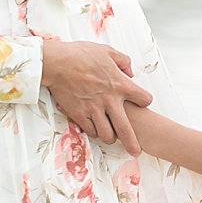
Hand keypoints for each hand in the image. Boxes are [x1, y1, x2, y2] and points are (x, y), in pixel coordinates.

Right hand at [40, 40, 152, 155]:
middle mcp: (110, 100)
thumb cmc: (81, 54)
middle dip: (133, 143)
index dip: (144, 100)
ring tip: (111, 136)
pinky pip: (90, 131)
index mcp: (120, 84)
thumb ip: (123, 62)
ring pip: (107, 135)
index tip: (141, 101)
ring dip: (110, 137)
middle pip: (126, 130)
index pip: (144, 99)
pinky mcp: (79, 115)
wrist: (58, 63)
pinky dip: (94, 131)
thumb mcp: (108, 51)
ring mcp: (94, 110)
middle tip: (136, 151)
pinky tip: (95, 128)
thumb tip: (130, 73)